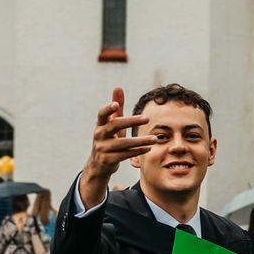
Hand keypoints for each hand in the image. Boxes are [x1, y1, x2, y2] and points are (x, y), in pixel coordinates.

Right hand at [79, 87, 153, 209]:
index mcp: (100, 125)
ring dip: (140, 141)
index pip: (102, 114)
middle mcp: (99, 136)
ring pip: (123, 143)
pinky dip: (137, 151)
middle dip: (131, 122)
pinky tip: (148, 148)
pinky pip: (124, 155)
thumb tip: (118, 88)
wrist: (98, 165)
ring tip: (154, 139)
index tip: (116, 105)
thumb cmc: (109, 140)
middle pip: (115, 126)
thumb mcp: (111, 124)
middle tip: (147, 118)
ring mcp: (102, 149)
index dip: (108, 109)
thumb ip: (116, 108)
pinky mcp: (107, 160)